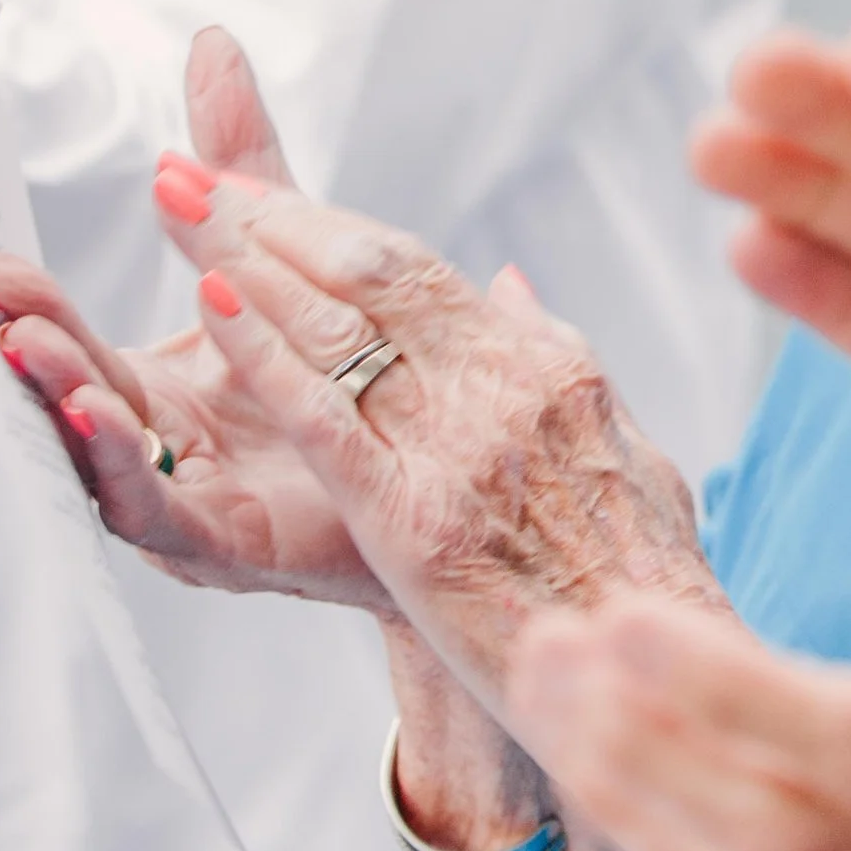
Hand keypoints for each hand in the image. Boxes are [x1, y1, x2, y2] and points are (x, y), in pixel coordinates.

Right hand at [0, 30, 387, 607]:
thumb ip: (239, 165)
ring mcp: (187, 505)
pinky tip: (114, 416)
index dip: (33, 303)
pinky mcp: (230, 549)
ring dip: (67, 404)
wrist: (438, 491)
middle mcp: (158, 450)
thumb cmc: (341, 378)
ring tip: (35, 350)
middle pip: (77, 397)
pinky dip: (130, 466)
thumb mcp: (285, 255)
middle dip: (31, 346)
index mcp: (156, 389)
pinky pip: (167, 510)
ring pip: (104, 460)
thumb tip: (211, 44)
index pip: (76, 343)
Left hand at [141, 152, 717, 697]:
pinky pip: (327, 417)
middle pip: (370, 273)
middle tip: (189, 172)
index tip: (256, 189)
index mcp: (551, 368)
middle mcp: (505, 388)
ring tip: (178, 204)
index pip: (420, 270)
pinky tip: (211, 306)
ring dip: (246, 256)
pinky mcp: (418, 519)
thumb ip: (561, 364)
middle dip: (271, 215)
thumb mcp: (627, 453)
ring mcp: (461, 449)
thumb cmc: (650, 584)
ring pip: (340, 325)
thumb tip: (509, 287)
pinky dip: (265, 353)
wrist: (673, 678)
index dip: (326, 223)